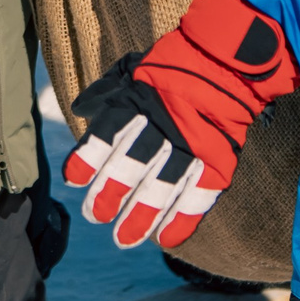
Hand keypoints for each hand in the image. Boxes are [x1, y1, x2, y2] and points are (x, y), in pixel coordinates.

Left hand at [64, 0, 299, 249]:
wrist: (226, 61)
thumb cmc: (172, 66)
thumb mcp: (133, 70)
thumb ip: (107, 92)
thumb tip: (79, 110)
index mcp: (138, 100)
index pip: (106, 134)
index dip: (89, 160)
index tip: (73, 179)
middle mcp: (162, 125)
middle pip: (129, 167)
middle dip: (109, 195)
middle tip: (94, 215)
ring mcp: (192, 144)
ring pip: (160, 188)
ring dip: (140, 216)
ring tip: (123, 239)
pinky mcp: (218, 159)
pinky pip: (198, 196)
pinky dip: (182, 219)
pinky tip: (166, 239)